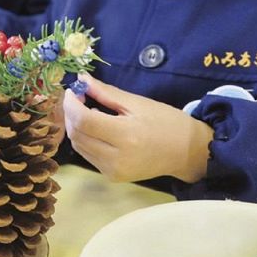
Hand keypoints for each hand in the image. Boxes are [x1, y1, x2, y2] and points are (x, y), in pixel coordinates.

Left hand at [63, 73, 212, 182]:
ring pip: (79, 146)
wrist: (186, 152)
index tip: (72, 90)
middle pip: (77, 134)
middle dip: (70, 113)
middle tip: (77, 97)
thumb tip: (80, 79)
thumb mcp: (137, 102)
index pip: (84, 120)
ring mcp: (113, 171)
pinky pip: (88, 155)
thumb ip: (106, 92)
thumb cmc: (165, 122)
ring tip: (85, 109)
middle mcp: (116, 158)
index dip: (71, 104)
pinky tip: (95, 127)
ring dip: (75, 126)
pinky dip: (85, 139)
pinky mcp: (112, 177)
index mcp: (126, 136)